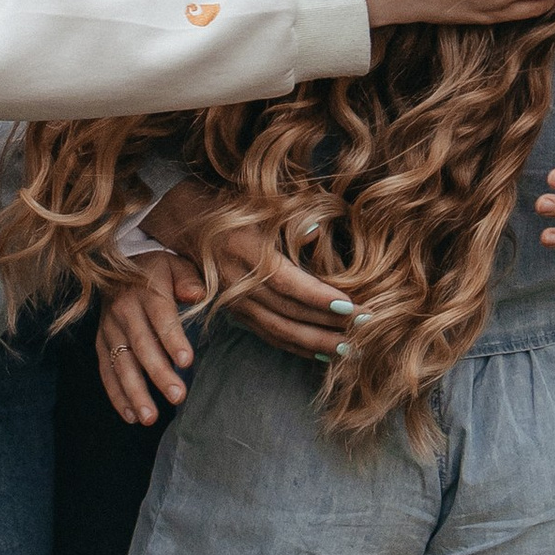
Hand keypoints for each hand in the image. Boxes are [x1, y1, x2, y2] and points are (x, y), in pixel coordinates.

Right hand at [97, 256, 206, 426]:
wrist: (116, 266)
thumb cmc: (157, 270)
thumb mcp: (175, 265)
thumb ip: (188, 278)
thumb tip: (198, 293)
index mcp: (145, 290)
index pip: (161, 316)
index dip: (172, 338)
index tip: (187, 361)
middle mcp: (123, 310)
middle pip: (141, 345)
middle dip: (159, 373)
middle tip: (178, 396)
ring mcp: (108, 328)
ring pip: (121, 363)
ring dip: (135, 392)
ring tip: (150, 417)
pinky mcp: (100, 342)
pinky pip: (106, 371)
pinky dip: (117, 395)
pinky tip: (131, 415)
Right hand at [143, 182, 357, 365]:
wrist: (187, 220)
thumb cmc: (233, 204)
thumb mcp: (261, 201)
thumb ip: (290, 216)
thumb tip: (318, 234)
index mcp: (246, 249)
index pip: (286, 282)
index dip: (318, 298)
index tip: (352, 306)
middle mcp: (237, 281)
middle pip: (286, 313)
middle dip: (328, 326)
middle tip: (366, 330)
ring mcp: (234, 301)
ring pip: (278, 330)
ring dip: (316, 344)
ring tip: (351, 349)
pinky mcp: (235, 312)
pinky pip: (268, 335)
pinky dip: (296, 347)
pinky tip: (322, 354)